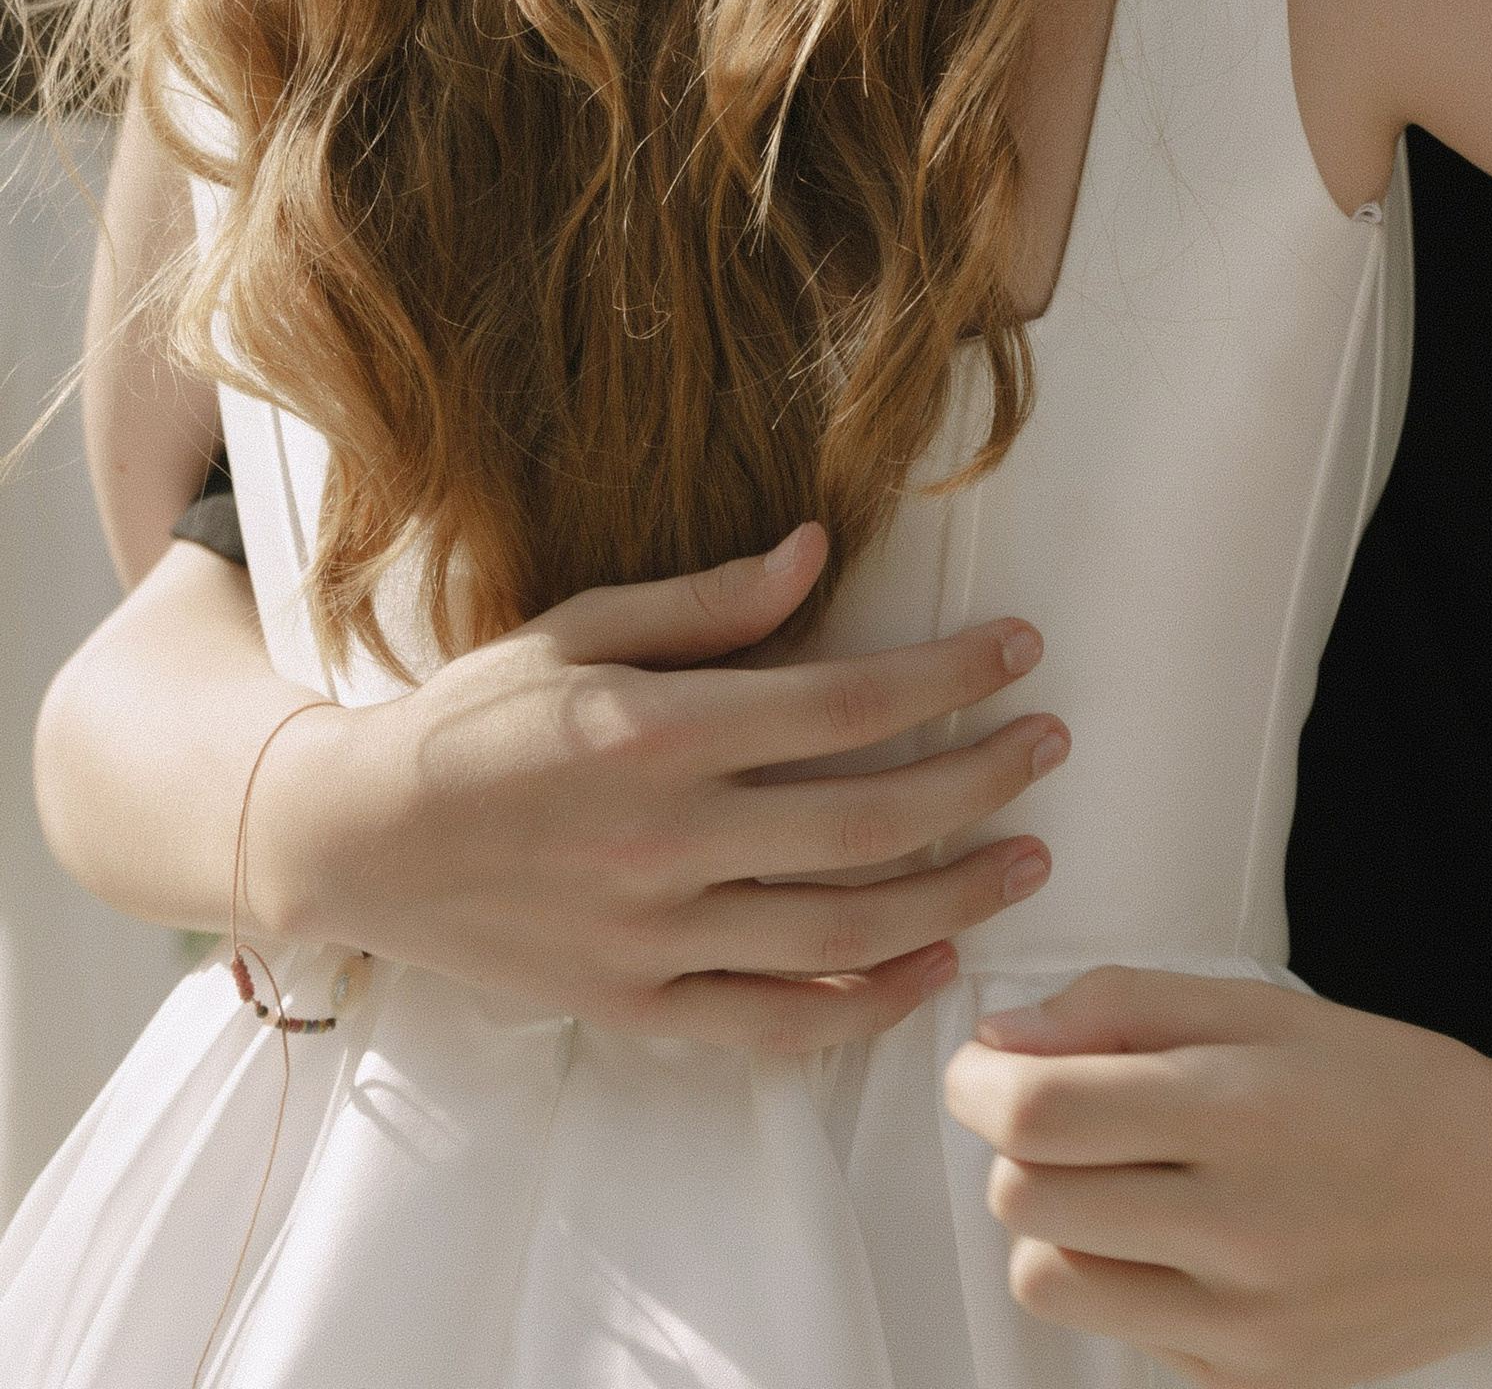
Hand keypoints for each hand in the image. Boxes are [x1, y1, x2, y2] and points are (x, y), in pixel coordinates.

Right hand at [264, 524, 1068, 1053]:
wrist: (355, 841)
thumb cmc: (474, 715)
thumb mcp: (579, 626)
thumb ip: (708, 602)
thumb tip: (819, 552)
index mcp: (656, 731)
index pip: (846, 701)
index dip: (950, 675)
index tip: (1022, 650)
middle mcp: (665, 840)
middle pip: (867, 818)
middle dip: (980, 779)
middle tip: (1052, 747)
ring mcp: (652, 936)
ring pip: (841, 931)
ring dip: (954, 894)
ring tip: (1029, 856)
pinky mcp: (635, 1006)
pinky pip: (773, 1023)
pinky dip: (863, 1007)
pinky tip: (932, 969)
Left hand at [945, 971, 1491, 1384]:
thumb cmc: (1393, 1088)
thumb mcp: (1270, 1010)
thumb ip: (1128, 1009)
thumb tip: (1004, 1040)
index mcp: (1245, 1111)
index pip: (1040, 1112)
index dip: (981, 1081)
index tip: (985, 1066)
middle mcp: (1241, 1232)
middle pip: (1025, 1200)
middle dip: (1022, 1146)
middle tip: (1072, 1115)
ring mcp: (1246, 1331)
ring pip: (1052, 1283)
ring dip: (1063, 1226)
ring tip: (1130, 1185)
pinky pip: (1128, 1336)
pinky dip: (1136, 1284)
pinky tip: (1204, 1243)